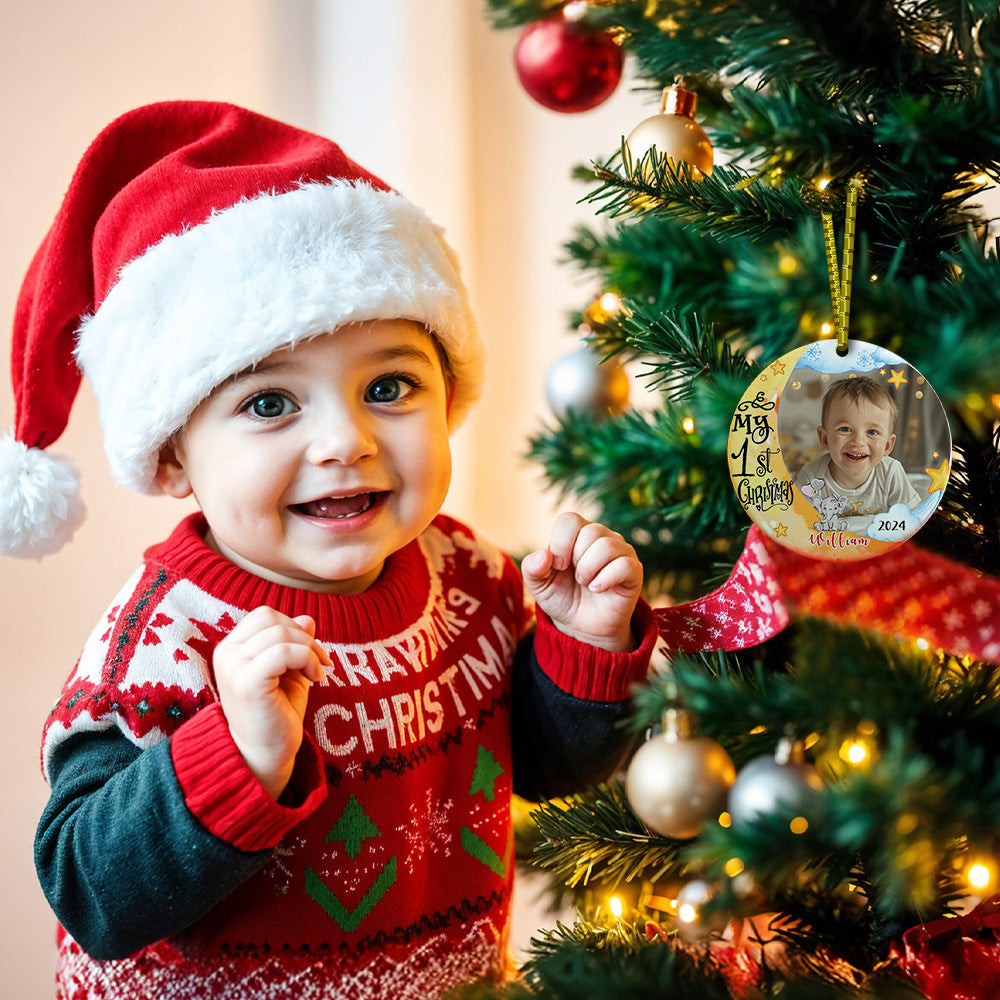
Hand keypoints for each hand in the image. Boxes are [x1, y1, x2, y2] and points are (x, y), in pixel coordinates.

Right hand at [213, 607, 331, 800]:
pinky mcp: (246, 683)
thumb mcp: (290, 671)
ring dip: (309, 650)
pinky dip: (307, 659)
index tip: (313, 653)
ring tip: (319, 674)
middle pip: (271, 618)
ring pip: (279, 633)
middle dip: (303, 637)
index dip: (294, 627)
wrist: (265, 755)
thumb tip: (307, 617)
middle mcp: (226, 653)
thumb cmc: (277, 713)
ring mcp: (232, 667)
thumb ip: (295, 643)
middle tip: (322, 663)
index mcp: (232, 647)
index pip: (264, 615)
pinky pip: (283, 652)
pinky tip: (316, 680)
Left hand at [521, 511, 642, 651]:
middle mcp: (601, 536)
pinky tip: (597, 589)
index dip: (560, 543)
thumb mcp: (538, 585)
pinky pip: (624, 565)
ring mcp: (621, 551)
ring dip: (589, 570)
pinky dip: (605, 579)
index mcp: (577, 533)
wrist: (581, 626)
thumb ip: (532, 567)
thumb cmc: (561, 598)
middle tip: (576, 577)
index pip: (569, 520)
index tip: (558, 566)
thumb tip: (544, 554)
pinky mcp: (634, 570)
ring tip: (586, 584)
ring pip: (607, 546)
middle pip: (590, 532)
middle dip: (576, 559)